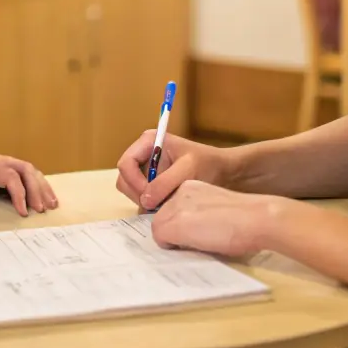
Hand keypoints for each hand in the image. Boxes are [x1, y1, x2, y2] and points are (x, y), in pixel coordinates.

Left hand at [0, 146, 56, 215]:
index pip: (10, 176)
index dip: (19, 193)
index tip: (23, 212)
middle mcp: (1, 162)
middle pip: (27, 171)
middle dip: (37, 190)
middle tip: (42, 210)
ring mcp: (7, 164)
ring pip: (31, 171)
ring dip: (43, 187)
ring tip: (52, 205)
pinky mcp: (10, 168)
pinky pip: (30, 174)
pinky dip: (40, 184)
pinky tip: (47, 197)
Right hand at [116, 130, 233, 210]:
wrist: (223, 172)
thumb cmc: (208, 163)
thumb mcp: (188, 169)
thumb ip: (165, 182)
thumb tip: (145, 199)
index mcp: (149, 142)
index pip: (126, 163)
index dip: (134, 181)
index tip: (149, 196)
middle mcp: (144, 155)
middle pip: (125, 179)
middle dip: (138, 193)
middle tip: (157, 204)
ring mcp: (146, 171)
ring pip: (131, 191)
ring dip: (145, 200)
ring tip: (166, 202)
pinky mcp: (152, 185)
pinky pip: (141, 198)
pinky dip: (150, 205)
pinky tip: (168, 205)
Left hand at [150, 179, 280, 258]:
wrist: (257, 217)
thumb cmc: (247, 218)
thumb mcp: (216, 208)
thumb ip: (198, 214)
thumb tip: (186, 233)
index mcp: (191, 186)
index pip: (171, 208)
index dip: (180, 224)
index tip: (196, 232)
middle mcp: (179, 192)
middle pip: (161, 217)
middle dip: (173, 232)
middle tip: (197, 240)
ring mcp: (174, 207)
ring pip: (159, 228)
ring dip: (173, 239)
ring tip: (199, 243)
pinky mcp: (173, 224)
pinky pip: (161, 239)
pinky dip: (172, 246)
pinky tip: (196, 246)